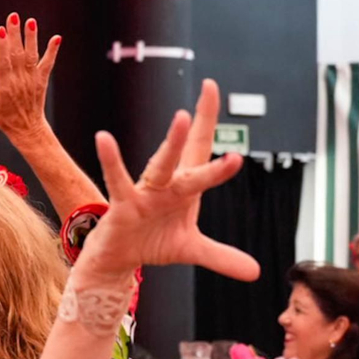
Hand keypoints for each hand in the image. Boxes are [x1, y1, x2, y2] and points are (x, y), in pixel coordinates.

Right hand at [0, 12, 60, 142]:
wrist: (27, 129)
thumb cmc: (4, 118)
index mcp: (5, 84)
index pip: (3, 61)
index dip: (1, 45)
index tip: (0, 30)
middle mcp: (19, 79)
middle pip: (16, 53)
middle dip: (15, 34)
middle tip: (13, 16)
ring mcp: (32, 79)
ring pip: (31, 55)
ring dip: (32, 37)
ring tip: (31, 21)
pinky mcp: (42, 80)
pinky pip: (48, 64)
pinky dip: (52, 51)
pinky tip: (57, 38)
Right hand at [79, 79, 260, 282]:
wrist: (118, 260)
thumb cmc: (151, 242)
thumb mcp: (192, 250)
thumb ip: (222, 256)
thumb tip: (255, 272)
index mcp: (184, 187)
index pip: (200, 148)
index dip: (208, 119)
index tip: (211, 87)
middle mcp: (167, 183)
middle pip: (189, 151)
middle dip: (200, 124)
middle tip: (209, 93)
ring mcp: (146, 192)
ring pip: (162, 164)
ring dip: (172, 143)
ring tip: (182, 118)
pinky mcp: (124, 205)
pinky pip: (118, 181)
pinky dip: (111, 161)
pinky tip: (104, 139)